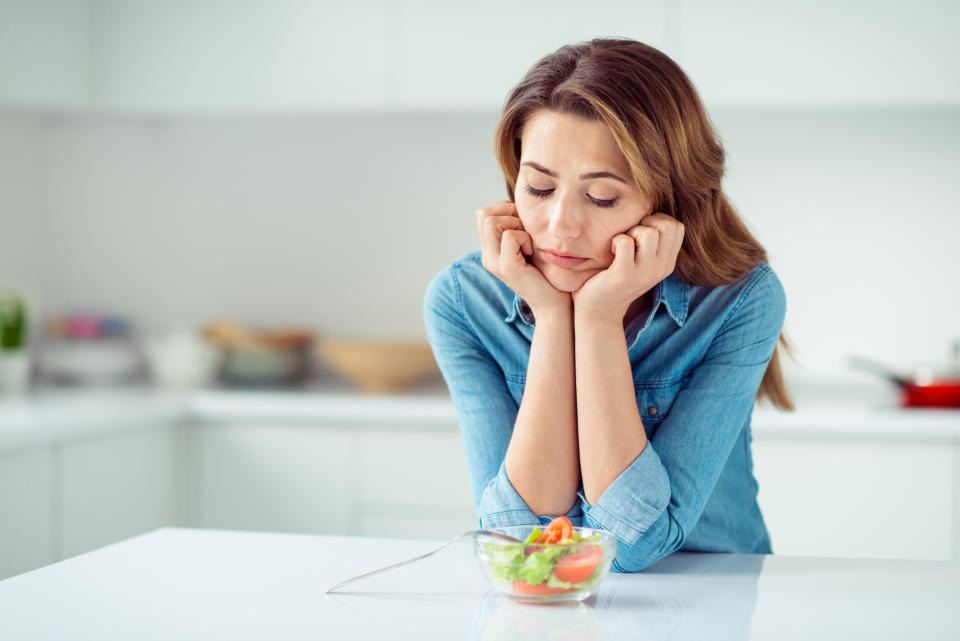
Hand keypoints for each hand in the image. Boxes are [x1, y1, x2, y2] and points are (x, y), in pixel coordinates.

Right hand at [476, 201, 570, 315]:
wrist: (556, 304)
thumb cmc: (548, 273)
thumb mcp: (529, 245)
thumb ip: (519, 228)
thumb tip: (520, 205)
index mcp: (491, 251)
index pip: (483, 214)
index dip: (504, 209)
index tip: (523, 223)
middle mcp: (488, 256)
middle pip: (484, 214)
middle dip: (509, 213)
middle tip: (526, 230)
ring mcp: (494, 262)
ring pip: (492, 221)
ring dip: (516, 224)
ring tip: (529, 242)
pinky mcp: (507, 267)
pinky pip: (510, 236)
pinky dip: (525, 237)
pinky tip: (533, 251)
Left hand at [571, 213, 683, 325]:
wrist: (598, 312)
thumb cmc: (614, 278)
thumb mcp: (640, 261)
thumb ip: (650, 242)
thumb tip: (648, 210)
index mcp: (667, 263)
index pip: (677, 227)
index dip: (658, 220)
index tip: (640, 231)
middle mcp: (660, 268)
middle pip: (668, 226)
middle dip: (647, 223)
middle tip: (631, 236)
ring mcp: (644, 273)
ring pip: (650, 233)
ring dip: (631, 232)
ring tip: (621, 245)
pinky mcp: (624, 275)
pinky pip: (625, 242)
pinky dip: (616, 240)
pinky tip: (611, 251)